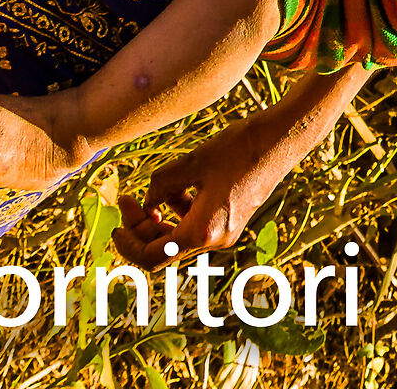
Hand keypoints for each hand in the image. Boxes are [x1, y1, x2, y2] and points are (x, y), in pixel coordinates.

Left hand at [112, 112, 278, 269]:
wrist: (281, 138)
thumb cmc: (239, 148)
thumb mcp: (191, 162)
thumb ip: (160, 185)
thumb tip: (147, 201)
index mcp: (203, 232)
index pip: (152, 257)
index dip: (128, 245)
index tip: (115, 225)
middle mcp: (215, 239)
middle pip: (164, 249)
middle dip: (140, 227)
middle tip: (126, 199)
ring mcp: (225, 231)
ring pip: (179, 237)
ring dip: (159, 218)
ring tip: (150, 190)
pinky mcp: (231, 219)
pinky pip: (195, 225)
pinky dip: (179, 212)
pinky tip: (177, 187)